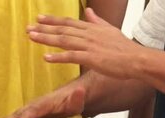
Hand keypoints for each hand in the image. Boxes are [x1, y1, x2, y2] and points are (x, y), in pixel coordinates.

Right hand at [0, 85, 85, 117]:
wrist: (67, 99)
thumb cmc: (73, 103)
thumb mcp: (78, 101)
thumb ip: (78, 98)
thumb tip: (81, 91)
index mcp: (46, 103)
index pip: (35, 110)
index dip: (26, 116)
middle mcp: (34, 106)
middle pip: (19, 114)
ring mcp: (28, 111)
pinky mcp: (26, 117)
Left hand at [26, 8, 148, 78]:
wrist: (136, 59)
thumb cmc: (125, 48)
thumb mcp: (110, 30)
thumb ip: (97, 21)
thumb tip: (88, 11)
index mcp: (92, 28)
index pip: (69, 22)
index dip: (53, 20)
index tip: (39, 18)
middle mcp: (88, 34)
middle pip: (62, 29)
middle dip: (44, 28)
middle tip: (28, 27)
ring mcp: (89, 46)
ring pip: (64, 40)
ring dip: (46, 38)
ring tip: (31, 37)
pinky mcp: (92, 58)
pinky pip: (71, 56)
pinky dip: (58, 56)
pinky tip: (46, 57)